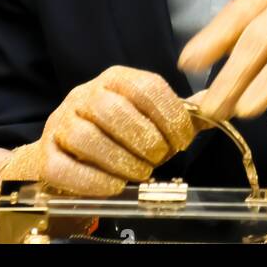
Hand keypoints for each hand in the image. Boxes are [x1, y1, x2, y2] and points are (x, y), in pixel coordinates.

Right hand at [0, 67, 208, 239]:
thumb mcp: (146, 117)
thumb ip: (180, 114)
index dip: (169, 115)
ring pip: (88, 137)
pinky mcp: (45, 153)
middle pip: (114, 110)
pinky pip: (64, 166)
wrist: (61, 153)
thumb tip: (221, 106)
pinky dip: (93, 180)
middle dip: (145, 139)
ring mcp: (61, 122)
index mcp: (115, 79)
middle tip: (160, 159)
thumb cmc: (115, 134)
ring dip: (121, 161)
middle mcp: (85, 94)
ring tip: (140, 175)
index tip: (183, 140)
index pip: (145, 86)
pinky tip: (115, 187)